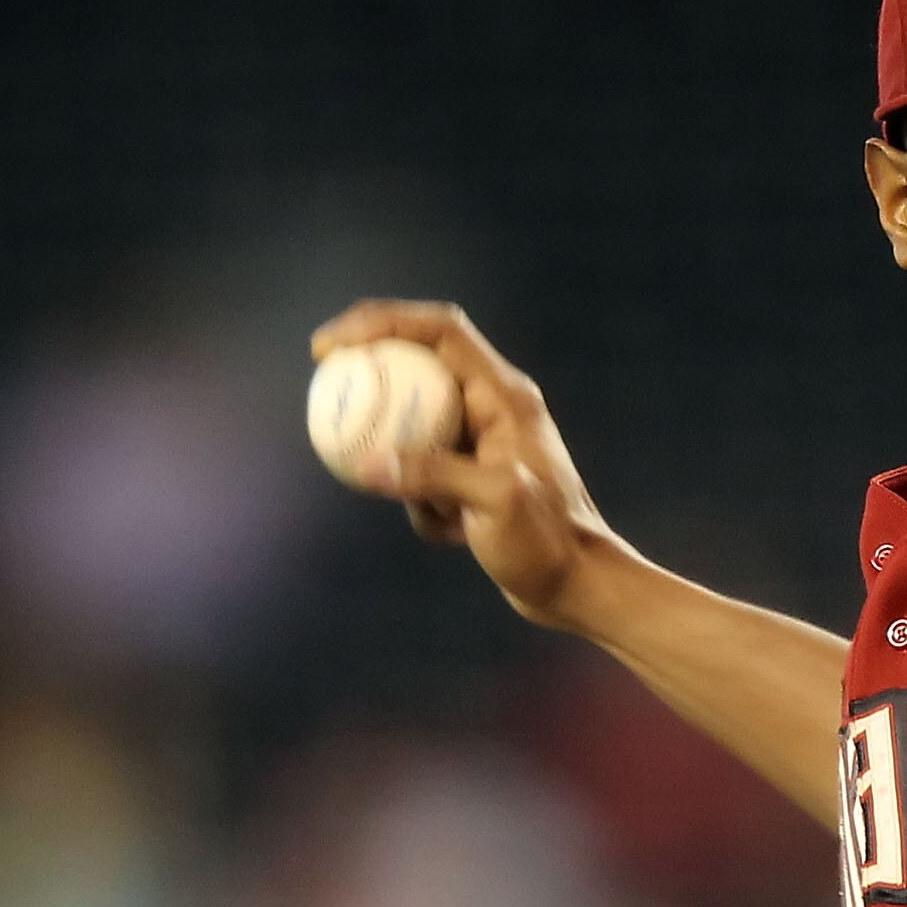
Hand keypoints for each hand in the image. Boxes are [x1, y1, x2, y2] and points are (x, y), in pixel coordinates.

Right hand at [309, 300, 627, 631]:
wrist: (576, 584)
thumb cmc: (547, 540)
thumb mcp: (493, 502)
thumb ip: (433, 475)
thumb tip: (367, 463)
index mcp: (504, 395)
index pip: (439, 331)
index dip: (382, 322)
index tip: (330, 347)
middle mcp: (494, 406)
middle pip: (418, 368)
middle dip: (375, 389)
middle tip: (331, 405)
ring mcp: (482, 440)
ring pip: (415, 428)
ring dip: (406, 468)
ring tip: (438, 508)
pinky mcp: (472, 474)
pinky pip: (424, 473)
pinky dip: (424, 505)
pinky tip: (455, 535)